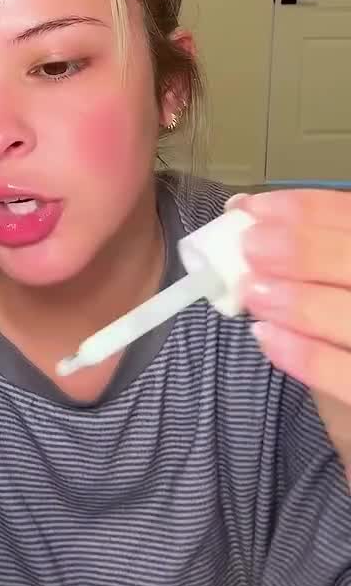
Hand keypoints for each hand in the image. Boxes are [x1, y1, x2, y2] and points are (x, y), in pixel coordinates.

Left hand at [228, 189, 350, 470]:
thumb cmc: (343, 339)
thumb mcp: (335, 286)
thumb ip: (313, 258)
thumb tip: (245, 220)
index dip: (311, 210)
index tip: (254, 207)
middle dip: (308, 252)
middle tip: (252, 248)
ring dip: (302, 301)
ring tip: (254, 293)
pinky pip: (350, 378)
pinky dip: (308, 356)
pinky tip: (266, 338)